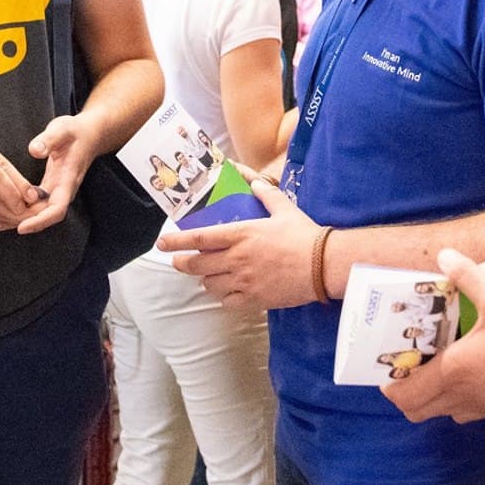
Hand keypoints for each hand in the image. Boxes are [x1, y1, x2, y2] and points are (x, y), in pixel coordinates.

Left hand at [7, 115, 101, 235]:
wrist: (88, 135)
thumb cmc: (76, 132)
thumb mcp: (62, 130)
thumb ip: (49, 140)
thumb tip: (34, 151)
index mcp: (68, 180)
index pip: (57, 209)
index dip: (40, 221)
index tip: (21, 227)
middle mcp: (62, 191)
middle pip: (41, 215)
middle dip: (17, 218)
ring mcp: (54, 192)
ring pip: (34, 213)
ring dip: (11, 215)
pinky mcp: (47, 190)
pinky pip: (31, 205)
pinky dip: (14, 210)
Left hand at [159, 176, 319, 310]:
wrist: (322, 265)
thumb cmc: (304, 235)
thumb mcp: (284, 208)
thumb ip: (265, 195)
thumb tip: (254, 182)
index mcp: (241, 235)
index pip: (199, 239)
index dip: (177, 242)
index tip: (162, 243)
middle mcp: (237, 259)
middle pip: (197, 266)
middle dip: (183, 264)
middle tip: (179, 262)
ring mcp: (244, 281)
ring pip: (210, 285)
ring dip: (205, 280)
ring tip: (207, 276)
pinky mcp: (254, 299)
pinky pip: (227, 302)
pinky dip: (223, 298)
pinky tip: (227, 293)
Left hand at [383, 251, 484, 423]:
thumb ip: (468, 275)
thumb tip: (444, 255)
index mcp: (451, 370)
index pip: (401, 392)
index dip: (388, 380)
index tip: (389, 359)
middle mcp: (458, 395)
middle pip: (412, 409)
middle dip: (401, 390)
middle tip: (407, 361)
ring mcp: (477, 407)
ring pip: (434, 412)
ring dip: (424, 395)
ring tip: (431, 364)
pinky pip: (458, 412)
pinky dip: (449, 399)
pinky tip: (462, 372)